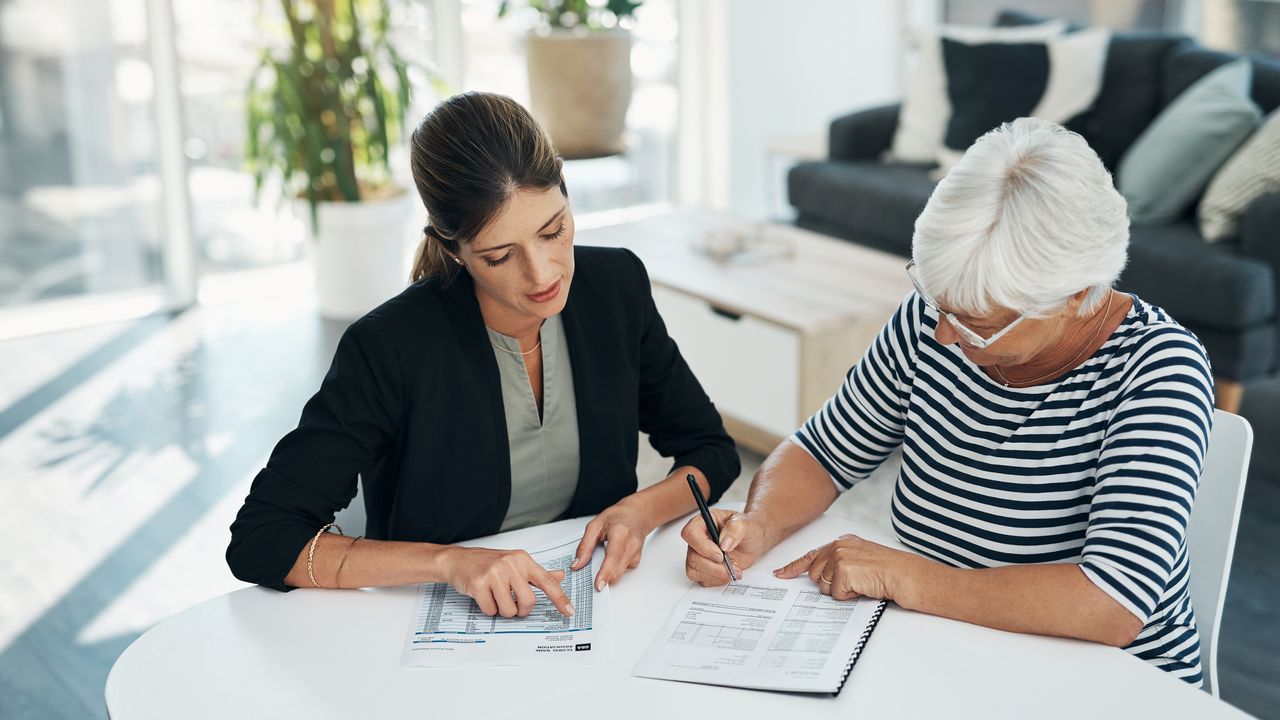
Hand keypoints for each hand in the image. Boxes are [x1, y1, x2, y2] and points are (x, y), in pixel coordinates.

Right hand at [438, 546, 574, 617]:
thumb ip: (538, 572)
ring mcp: (494, 574)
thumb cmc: (487, 562)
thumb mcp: (515, 562)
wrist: (457, 560)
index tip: (569, 611)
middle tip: (514, 605)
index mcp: (522, 559)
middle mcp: (510, 564)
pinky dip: (488, 609)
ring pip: (509, 609)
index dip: (560, 598)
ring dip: (503, 610)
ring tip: (495, 597)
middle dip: (521, 610)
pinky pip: (491, 610)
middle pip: (528, 602)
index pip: (547, 580)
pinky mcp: (478, 584)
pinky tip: (484, 596)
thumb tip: (560, 575)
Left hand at [571, 499, 655, 590]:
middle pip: (616, 572)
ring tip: (604, 555)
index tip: (598, 585)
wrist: (637, 515)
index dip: (605, 573)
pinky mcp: (636, 561)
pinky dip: (613, 568)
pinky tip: (612, 556)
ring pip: (619, 574)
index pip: (613, 558)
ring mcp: (636, 554)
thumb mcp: (595, 525)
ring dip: (608, 572)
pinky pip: (621, 571)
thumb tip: (577, 564)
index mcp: (620, 533)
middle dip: (603, 576)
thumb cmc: (618, 517)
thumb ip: (585, 545)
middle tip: (591, 572)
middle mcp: (631, 545)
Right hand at [681, 509, 773, 585]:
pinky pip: (703, 580)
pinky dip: (718, 580)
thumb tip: (724, 543)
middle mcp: (698, 539)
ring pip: (694, 571)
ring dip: (717, 575)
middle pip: (693, 557)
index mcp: (703, 522)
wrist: (754, 541)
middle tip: (732, 565)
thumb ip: (735, 529)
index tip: (720, 554)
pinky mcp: (703, 569)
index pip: (690, 533)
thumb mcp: (746, 524)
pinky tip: (729, 573)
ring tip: (734, 569)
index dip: (703, 547)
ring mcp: (699, 555)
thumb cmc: (748, 529)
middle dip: (714, 566)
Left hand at [773, 533, 918, 601]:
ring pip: (824, 587)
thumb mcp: (860, 559)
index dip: (793, 567)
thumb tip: (821, 577)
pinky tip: (864, 587)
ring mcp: (839, 557)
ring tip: (862, 583)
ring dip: (842, 591)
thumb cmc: (888, 571)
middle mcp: (838, 546)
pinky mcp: (843, 571)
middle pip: (815, 575)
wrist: (905, 575)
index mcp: (842, 542)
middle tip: (854, 582)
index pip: (811, 555)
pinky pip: (836, 595)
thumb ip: (839, 562)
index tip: (780, 574)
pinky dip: (849, 596)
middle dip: (831, 584)